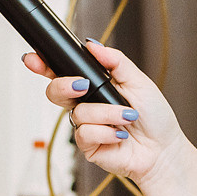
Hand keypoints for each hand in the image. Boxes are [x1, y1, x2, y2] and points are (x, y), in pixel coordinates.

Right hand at [23, 40, 184, 185]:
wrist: (163, 150)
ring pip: (78, 113)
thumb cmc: (154, 117)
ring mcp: (85, 126)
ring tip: (126, 118)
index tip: (34, 58)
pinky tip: (120, 135)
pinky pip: (85, 134)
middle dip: (64, 86)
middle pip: (55, 91)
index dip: (44, 65)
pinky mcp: (87, 146)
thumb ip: (115, 61)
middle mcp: (86, 105)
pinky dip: (106, 132)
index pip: (64, 72)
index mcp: (94, 86)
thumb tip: (93, 45)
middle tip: (82, 86)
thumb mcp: (139, 81)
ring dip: (106, 114)